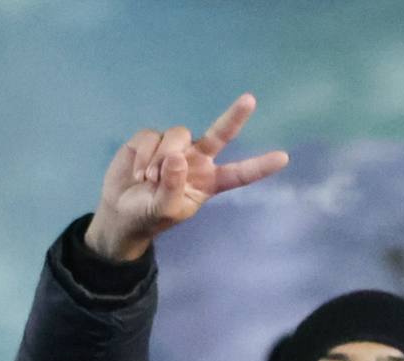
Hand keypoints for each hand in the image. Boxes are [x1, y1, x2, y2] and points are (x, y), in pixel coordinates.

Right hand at [84, 94, 290, 263]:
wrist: (120, 212)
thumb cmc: (149, 216)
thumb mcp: (164, 210)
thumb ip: (172, 187)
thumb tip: (177, 157)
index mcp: (209, 182)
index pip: (239, 174)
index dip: (259, 166)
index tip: (283, 158)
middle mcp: (196, 160)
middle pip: (219, 134)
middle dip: (234, 117)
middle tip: (250, 99)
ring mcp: (174, 147)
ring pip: (177, 136)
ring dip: (160, 160)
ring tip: (149, 181)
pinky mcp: (150, 139)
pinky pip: (150, 137)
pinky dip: (143, 156)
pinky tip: (138, 173)